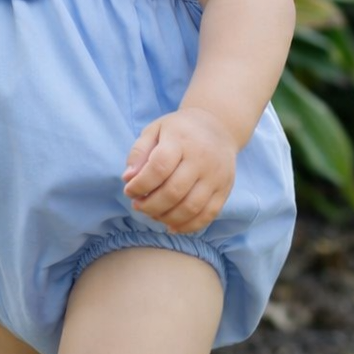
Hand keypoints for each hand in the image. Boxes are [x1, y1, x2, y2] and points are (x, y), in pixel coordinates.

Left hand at [122, 109, 236, 233]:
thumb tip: (128, 178)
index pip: (159, 168)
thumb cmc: (179, 131)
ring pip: (190, 208)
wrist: (218, 127)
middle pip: (173, 192)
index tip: (129, 190)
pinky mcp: (225, 190)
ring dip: (166, 217)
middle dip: (150, 205)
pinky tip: (172, 225)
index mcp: (181, 140)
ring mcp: (216, 176)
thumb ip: (138, 152)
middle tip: (138, 206)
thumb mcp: (155, 130)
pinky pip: (208, 215)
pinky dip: (188, 226)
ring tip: (152, 213)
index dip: (140, 185)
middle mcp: (202, 159)